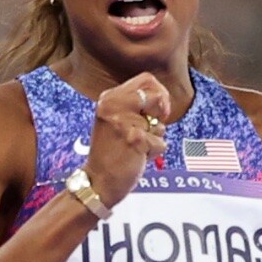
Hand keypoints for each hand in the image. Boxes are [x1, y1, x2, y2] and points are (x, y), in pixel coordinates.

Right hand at [77, 73, 169, 203]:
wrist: (98, 181)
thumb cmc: (111, 152)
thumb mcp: (115, 120)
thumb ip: (134, 106)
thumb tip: (163, 98)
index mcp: (109, 98)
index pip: (146, 79)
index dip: (160, 93)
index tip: (159, 111)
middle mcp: (113, 106)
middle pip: (156, 94)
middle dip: (162, 112)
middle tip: (153, 127)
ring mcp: (123, 122)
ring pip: (160, 123)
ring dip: (155, 138)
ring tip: (136, 148)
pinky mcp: (134, 140)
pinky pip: (160, 142)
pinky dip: (154, 153)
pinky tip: (137, 158)